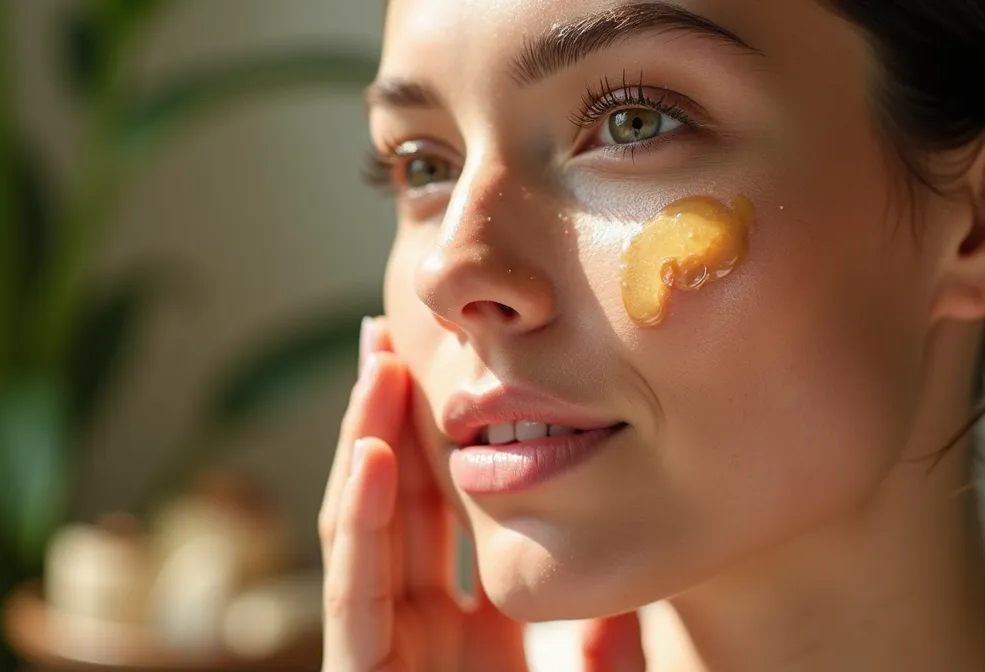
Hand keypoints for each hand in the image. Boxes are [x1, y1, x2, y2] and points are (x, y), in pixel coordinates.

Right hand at [318, 317, 646, 671]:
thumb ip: (609, 657)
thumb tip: (630, 612)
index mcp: (465, 632)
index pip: (438, 518)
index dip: (432, 442)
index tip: (442, 368)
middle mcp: (414, 630)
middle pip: (391, 502)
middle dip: (384, 418)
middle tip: (387, 335)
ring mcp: (380, 650)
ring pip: (360, 529)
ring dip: (364, 442)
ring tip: (378, 365)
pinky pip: (354, 591)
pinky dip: (360, 520)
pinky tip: (372, 452)